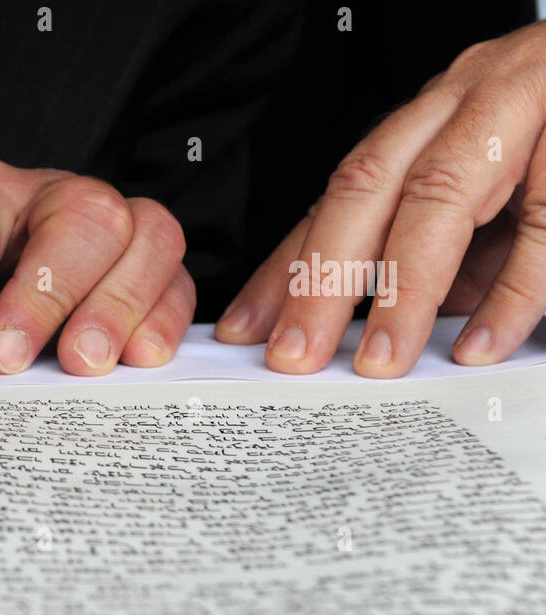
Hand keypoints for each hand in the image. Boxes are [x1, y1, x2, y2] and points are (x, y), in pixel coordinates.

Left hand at [0, 154, 194, 386]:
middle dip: (46, 294)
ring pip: (146, 233)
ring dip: (116, 305)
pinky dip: (164, 318)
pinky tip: (138, 359)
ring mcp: (110, 219)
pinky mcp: (147, 259)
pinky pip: (179, 276)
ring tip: (81, 363)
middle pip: (79, 217)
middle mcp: (47, 192)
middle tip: (12, 359)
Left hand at [218, 21, 545, 376]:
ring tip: (382, 361)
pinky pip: (544, 223)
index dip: (285, 267)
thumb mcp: (483, 194)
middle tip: (294, 356)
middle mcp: (459, 108)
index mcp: (423, 124)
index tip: (244, 330)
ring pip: (442, 195)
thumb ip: (435, 254)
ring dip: (405, 287)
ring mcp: (522, 114)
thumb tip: (383, 327)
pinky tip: (482, 343)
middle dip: (322, 280)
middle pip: (367, 189)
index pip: (335, 199)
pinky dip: (511, 292)